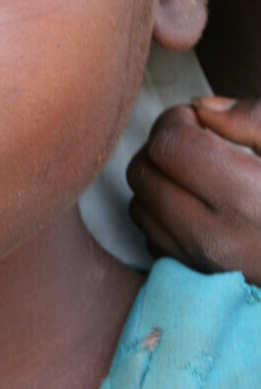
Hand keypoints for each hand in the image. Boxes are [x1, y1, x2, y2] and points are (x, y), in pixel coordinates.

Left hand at [127, 98, 260, 285]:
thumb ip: (255, 120)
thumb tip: (202, 108)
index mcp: (246, 197)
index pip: (169, 145)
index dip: (176, 120)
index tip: (197, 119)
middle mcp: (216, 236)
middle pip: (143, 173)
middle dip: (161, 147)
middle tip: (194, 140)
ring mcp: (203, 264)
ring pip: (139, 206)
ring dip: (157, 179)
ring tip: (195, 170)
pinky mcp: (198, 279)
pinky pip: (152, 237)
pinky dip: (162, 213)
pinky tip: (197, 203)